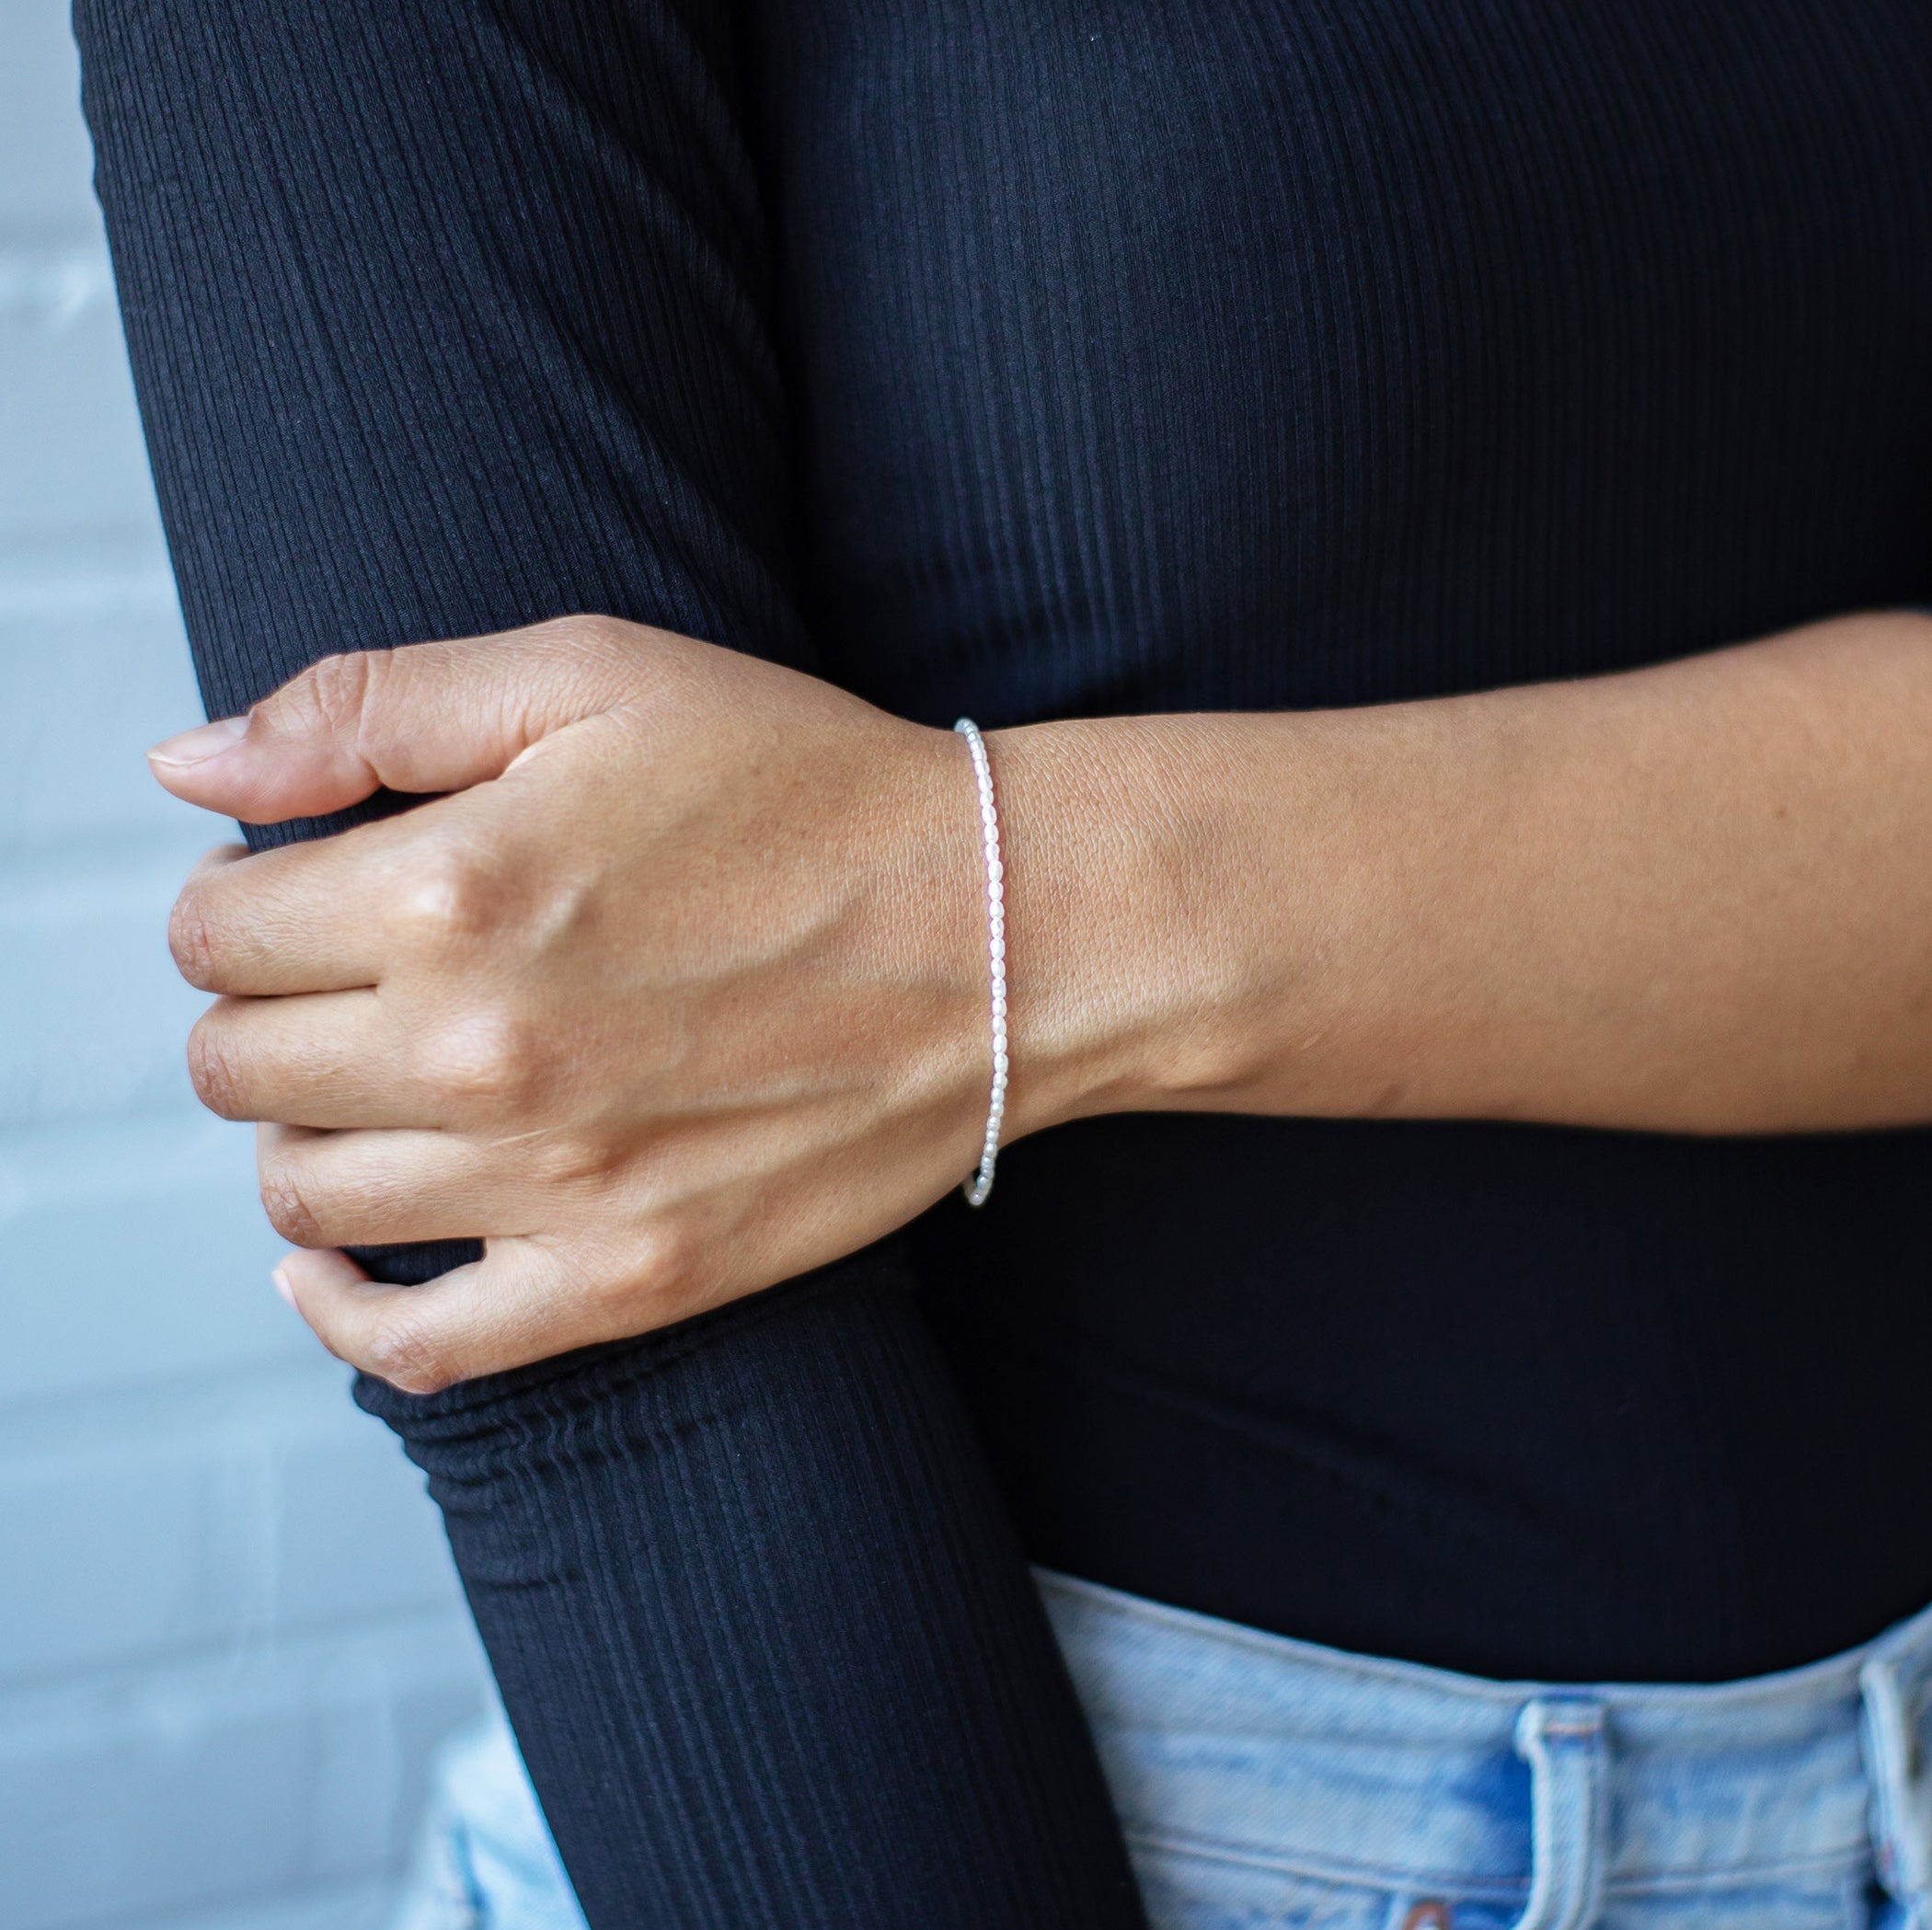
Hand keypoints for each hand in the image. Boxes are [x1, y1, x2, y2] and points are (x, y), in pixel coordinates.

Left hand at [149, 618, 1036, 1390]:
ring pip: (297, 1198)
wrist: (1002, 930)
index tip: (310, 887)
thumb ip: (367, 706)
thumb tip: (185, 766)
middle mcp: (481, 1054)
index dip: (244, 896)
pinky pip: (412, 1348)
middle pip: (232, 1065)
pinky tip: (344, 1264)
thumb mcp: (594, 676)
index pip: (212, 926)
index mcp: (453, 891)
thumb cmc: (808, 789)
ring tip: (386, 1080)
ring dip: (308, 1131)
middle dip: (267, 1008)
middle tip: (357, 975)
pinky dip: (343, 1315)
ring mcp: (554, 1187)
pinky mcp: (628, 1279)